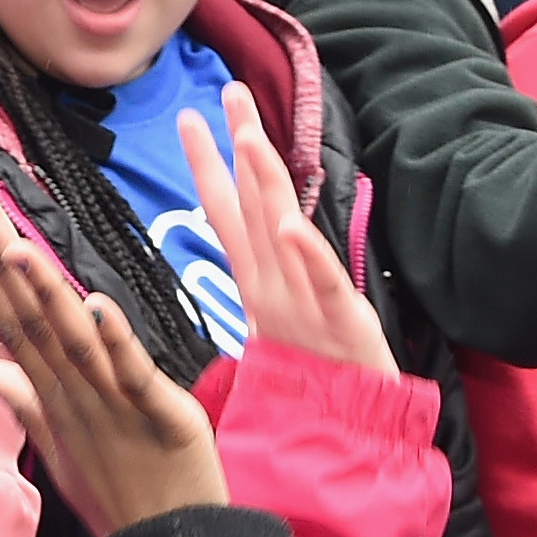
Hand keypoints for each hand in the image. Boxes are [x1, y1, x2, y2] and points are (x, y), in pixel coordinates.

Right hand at [0, 202, 229, 533]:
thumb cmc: (116, 495)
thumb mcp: (60, 450)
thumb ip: (24, 403)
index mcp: (53, 402)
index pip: (12, 331)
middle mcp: (76, 400)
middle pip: (34, 328)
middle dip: (4, 274)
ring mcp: (116, 407)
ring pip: (76, 343)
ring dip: (47, 296)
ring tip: (22, 251)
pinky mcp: (162, 415)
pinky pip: (134, 373)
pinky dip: (115, 339)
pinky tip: (97, 303)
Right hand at [182, 92, 391, 376]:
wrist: (346, 440)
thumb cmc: (315, 387)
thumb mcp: (281, 335)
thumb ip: (267, 295)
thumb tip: (255, 262)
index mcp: (260, 288)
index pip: (229, 216)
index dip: (209, 168)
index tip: (190, 122)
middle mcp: (273, 289)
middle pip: (251, 208)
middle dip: (236, 149)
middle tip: (225, 96)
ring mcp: (302, 305)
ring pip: (277, 234)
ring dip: (261, 185)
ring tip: (246, 137)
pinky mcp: (339, 325)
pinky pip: (320, 283)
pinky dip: (304, 254)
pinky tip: (289, 225)